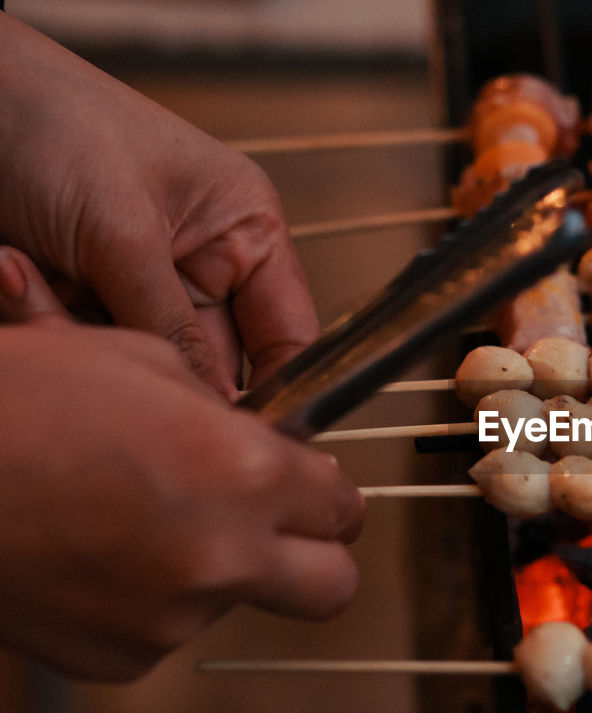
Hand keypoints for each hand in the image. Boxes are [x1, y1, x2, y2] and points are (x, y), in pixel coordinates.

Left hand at [0, 14, 316, 397]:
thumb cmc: (49, 120)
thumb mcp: (124, 233)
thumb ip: (175, 331)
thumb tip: (216, 414)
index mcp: (245, 232)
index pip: (288, 338)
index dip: (275, 392)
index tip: (240, 438)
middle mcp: (200, 265)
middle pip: (208, 364)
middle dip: (159, 369)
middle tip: (122, 371)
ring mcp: (135, 285)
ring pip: (137, 364)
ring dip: (85, 342)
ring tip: (35, 282)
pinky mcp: (77, 298)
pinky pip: (80, 350)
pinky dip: (44, 328)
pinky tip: (14, 274)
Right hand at [0, 320, 363, 679]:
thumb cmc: (20, 400)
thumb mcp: (142, 362)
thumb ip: (229, 414)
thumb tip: (270, 442)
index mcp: (245, 472)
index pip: (344, 506)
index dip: (327, 494)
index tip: (310, 489)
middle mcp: (223, 556)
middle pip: (332, 587)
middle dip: (316, 557)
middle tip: (279, 531)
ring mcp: (171, 617)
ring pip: (239, 603)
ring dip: (215, 571)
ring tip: (139, 520)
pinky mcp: (119, 658)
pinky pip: (166, 630)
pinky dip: (150, 600)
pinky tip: (98, 553)